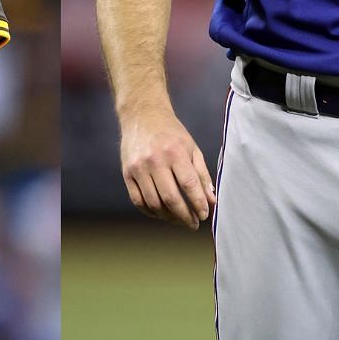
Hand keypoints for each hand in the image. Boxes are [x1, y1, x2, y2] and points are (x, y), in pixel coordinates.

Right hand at [119, 103, 214, 228]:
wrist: (142, 116)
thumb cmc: (171, 133)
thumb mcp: (192, 149)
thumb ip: (202, 175)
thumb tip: (211, 201)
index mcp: (175, 152)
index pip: (189, 185)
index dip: (198, 204)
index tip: (205, 215)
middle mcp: (155, 160)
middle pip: (171, 197)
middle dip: (185, 216)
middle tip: (193, 224)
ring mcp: (138, 167)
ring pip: (153, 202)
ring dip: (168, 217)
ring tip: (178, 219)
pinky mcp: (127, 173)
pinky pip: (138, 200)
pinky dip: (150, 211)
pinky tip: (161, 213)